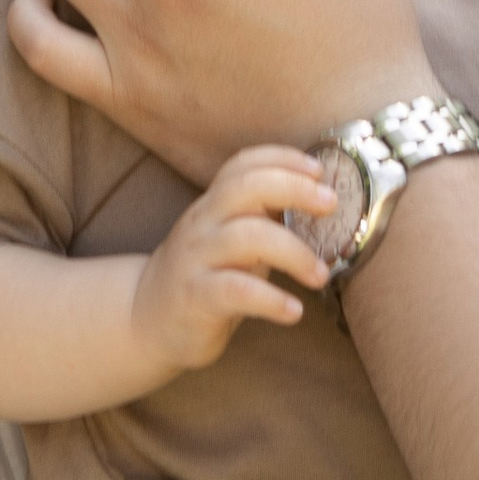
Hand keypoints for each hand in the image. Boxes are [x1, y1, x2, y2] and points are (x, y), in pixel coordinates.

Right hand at [131, 148, 336, 376]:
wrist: (147, 320)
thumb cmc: (206, 277)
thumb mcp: (231, 239)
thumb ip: (263, 220)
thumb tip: (320, 202)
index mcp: (213, 205)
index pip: (242, 165)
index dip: (282, 159)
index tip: (320, 170)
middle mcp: (202, 224)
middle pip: (245, 188)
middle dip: (293, 189)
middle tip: (331, 205)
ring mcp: (196, 260)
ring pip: (245, 238)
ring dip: (293, 253)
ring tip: (320, 274)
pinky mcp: (195, 298)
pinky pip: (235, 291)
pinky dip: (271, 300)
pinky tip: (294, 311)